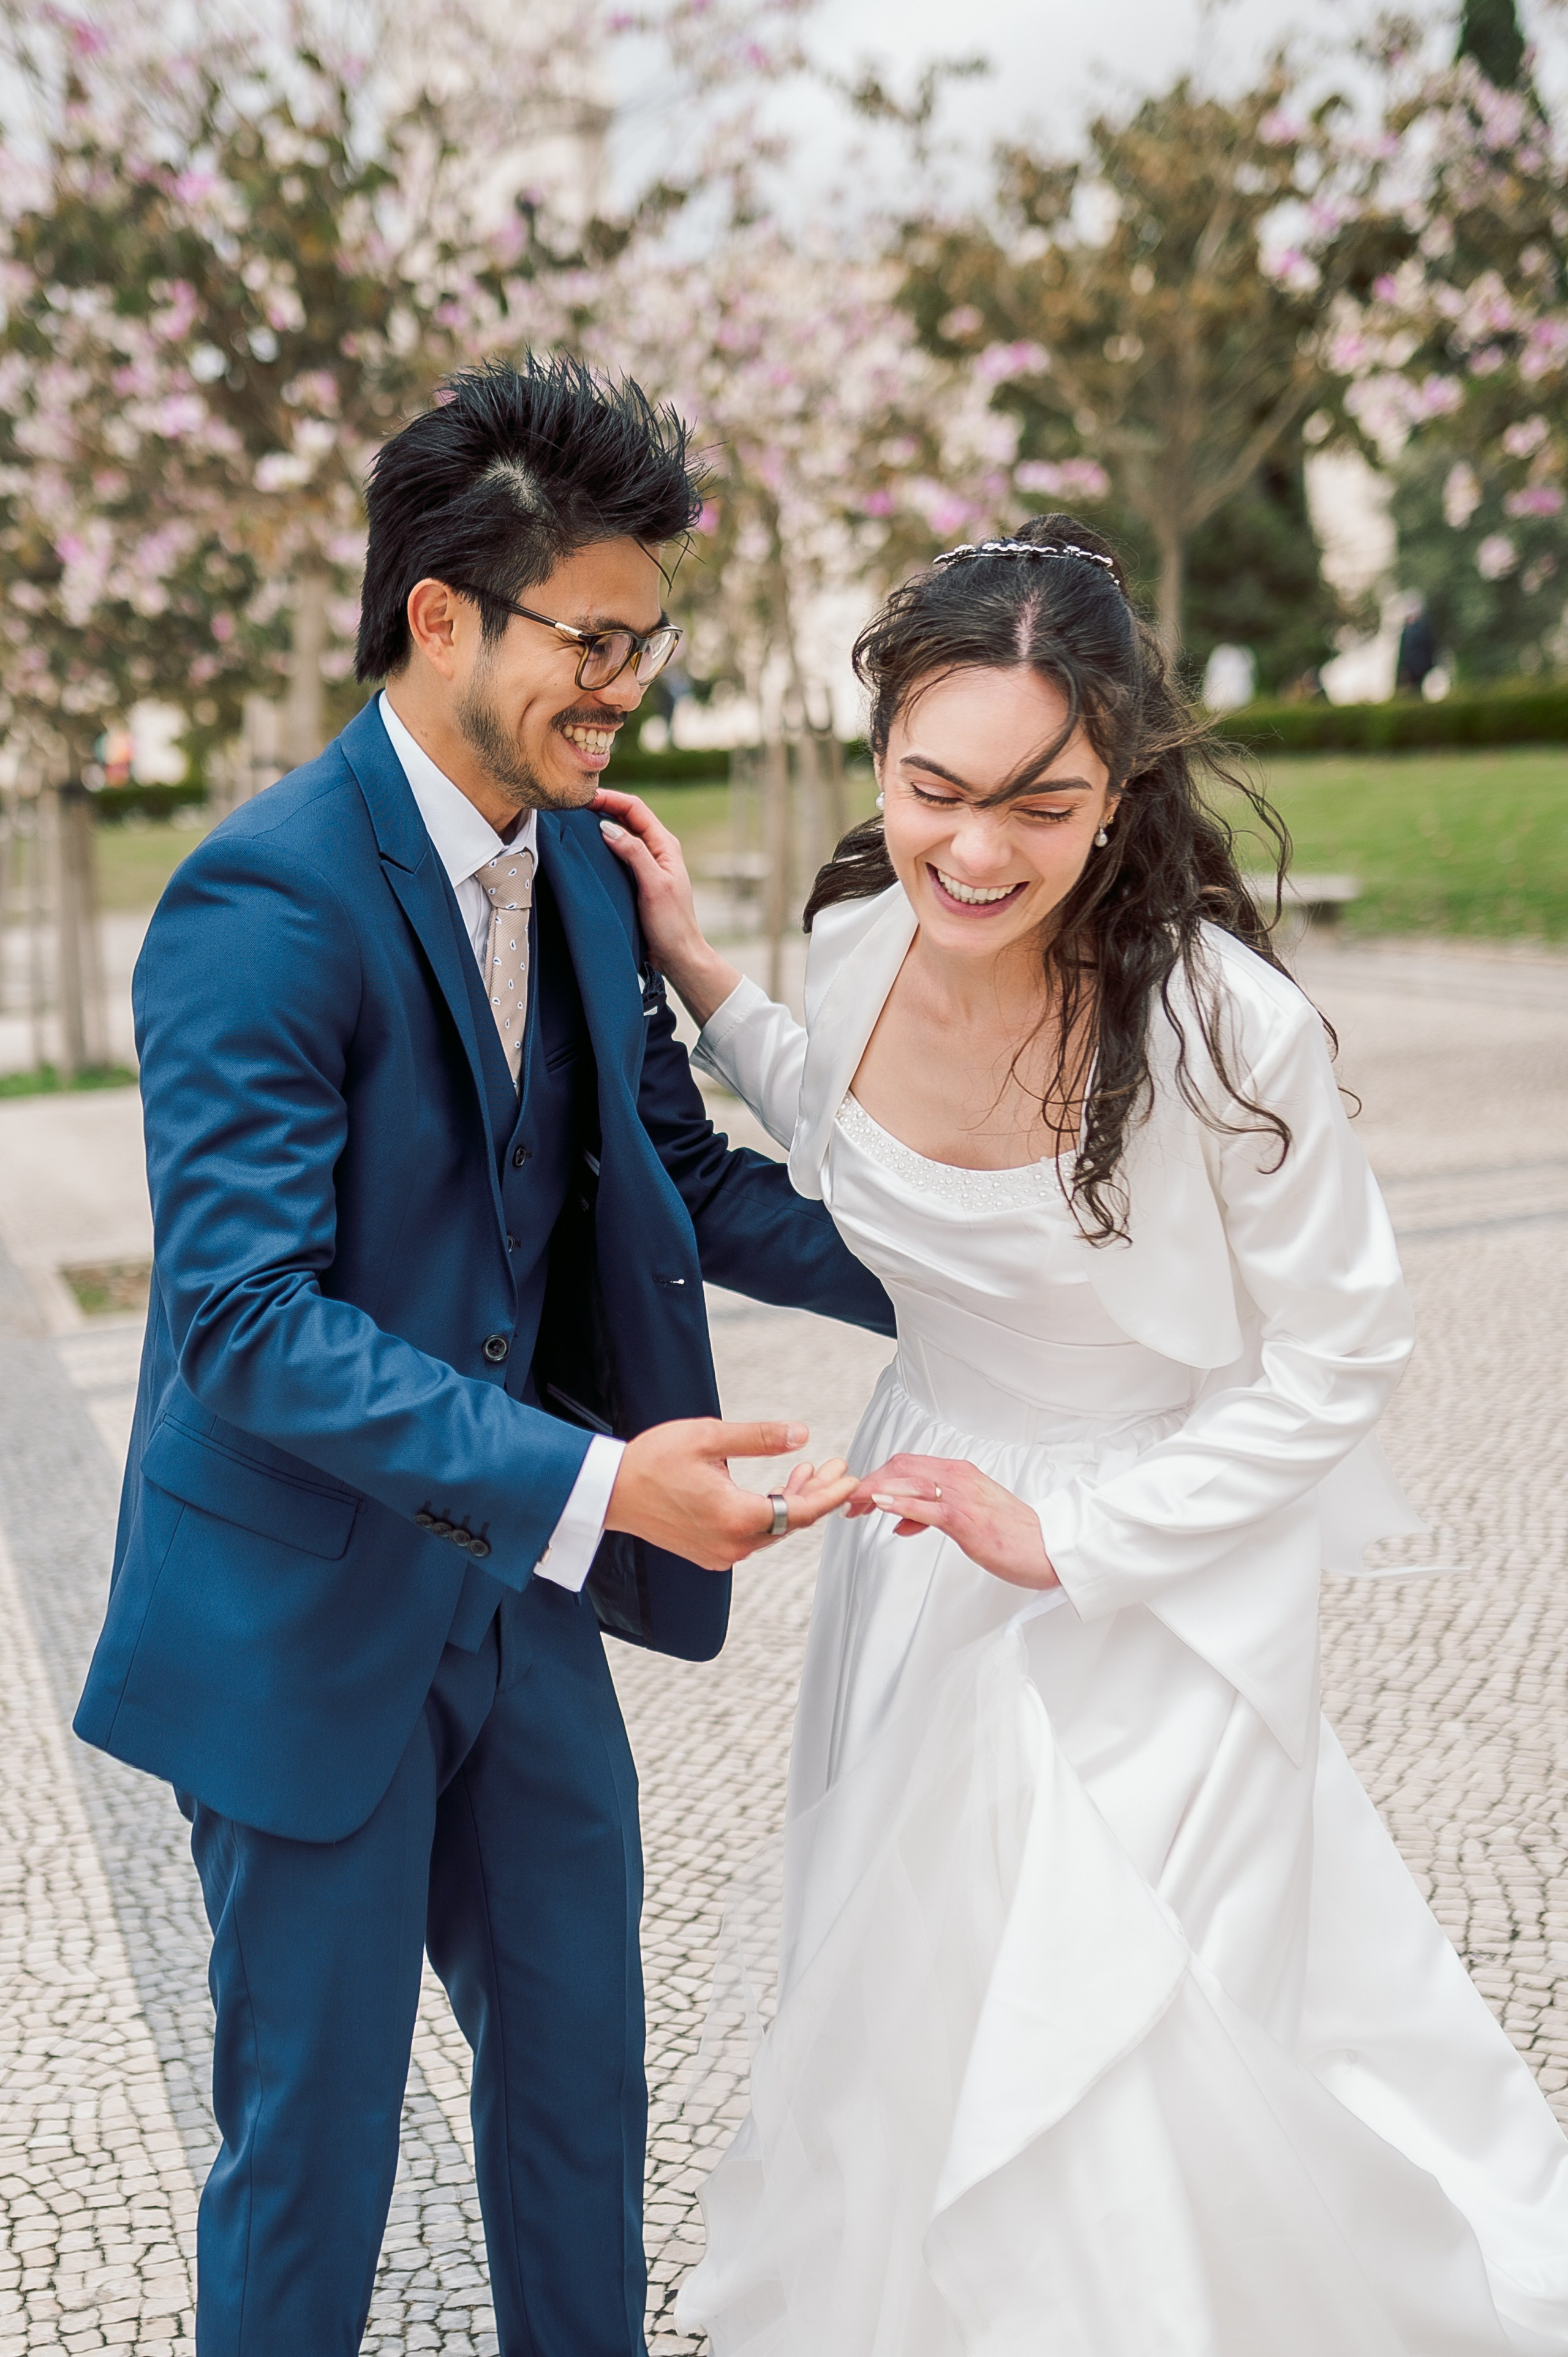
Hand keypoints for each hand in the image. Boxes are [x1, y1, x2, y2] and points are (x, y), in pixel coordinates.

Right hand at [593, 787, 740, 1027]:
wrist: (678, 955)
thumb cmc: (671, 923)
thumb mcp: (654, 885)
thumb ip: (634, 854)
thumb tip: (608, 827)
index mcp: (665, 844)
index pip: (635, 808)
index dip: (610, 798)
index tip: (584, 797)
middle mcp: (657, 849)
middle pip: (627, 816)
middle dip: (603, 806)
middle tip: (574, 804)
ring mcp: (648, 863)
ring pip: (622, 833)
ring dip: (601, 824)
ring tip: (575, 820)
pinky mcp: (638, 878)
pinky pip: (619, 853)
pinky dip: (603, 845)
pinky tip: (587, 848)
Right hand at [606, 1417, 853, 1569]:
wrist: (610, 1491)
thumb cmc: (652, 1461)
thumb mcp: (708, 1437)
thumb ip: (759, 1438)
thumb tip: (801, 1434)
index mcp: (735, 1517)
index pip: (800, 1511)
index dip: (831, 1494)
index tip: (851, 1478)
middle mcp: (732, 1544)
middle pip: (791, 1522)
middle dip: (817, 1493)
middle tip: (835, 1467)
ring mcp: (720, 1553)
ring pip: (773, 1529)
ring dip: (793, 1501)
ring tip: (809, 1471)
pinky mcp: (709, 1552)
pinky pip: (752, 1535)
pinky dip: (770, 1513)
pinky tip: (775, 1490)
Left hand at [845, 1453, 1058, 1590]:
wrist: (1049, 1549)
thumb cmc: (1011, 1535)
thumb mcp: (967, 1519)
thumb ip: (932, 1514)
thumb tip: (899, 1522)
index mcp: (960, 1473)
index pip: (908, 1464)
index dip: (878, 1477)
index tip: (859, 1496)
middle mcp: (959, 1477)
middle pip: (901, 1467)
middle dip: (870, 1482)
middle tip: (849, 1504)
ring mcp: (963, 1496)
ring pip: (909, 1482)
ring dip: (875, 1491)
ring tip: (853, 1503)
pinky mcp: (967, 1519)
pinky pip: (927, 1506)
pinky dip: (900, 1503)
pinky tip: (880, 1505)